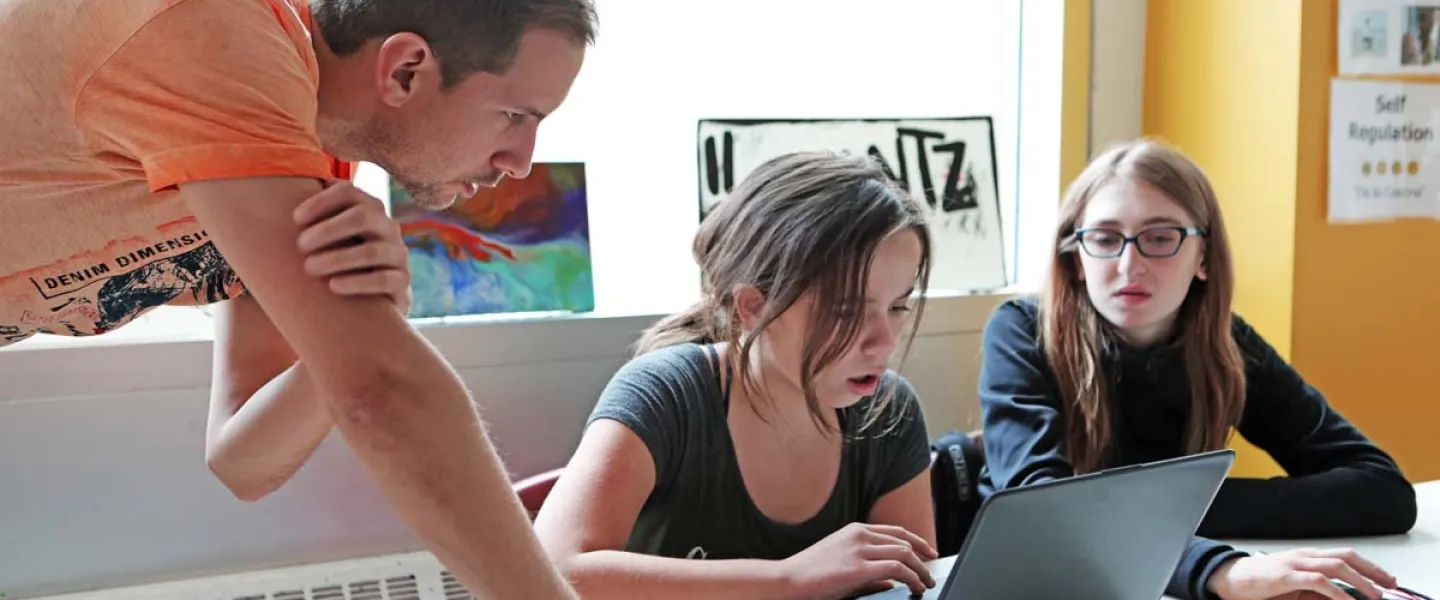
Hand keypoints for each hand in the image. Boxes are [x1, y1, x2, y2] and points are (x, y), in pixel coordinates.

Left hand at [294, 180, 411, 314]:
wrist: (373, 299)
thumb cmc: (342, 257)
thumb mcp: (333, 232)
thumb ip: (316, 211)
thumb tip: (276, 180)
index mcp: (370, 209)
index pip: (349, 192)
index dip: (321, 202)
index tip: (295, 219)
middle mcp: (388, 227)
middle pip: (363, 217)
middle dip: (328, 230)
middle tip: (299, 246)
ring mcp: (398, 255)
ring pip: (372, 251)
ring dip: (337, 258)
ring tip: (309, 268)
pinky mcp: (402, 283)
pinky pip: (384, 280)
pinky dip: (357, 282)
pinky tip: (333, 286)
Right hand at [776, 523, 938, 598]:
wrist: (789, 580)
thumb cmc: (810, 574)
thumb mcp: (842, 563)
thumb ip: (868, 568)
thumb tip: (891, 580)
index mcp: (855, 530)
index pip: (896, 532)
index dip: (916, 542)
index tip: (927, 553)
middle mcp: (860, 535)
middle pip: (904, 541)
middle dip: (923, 557)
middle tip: (931, 572)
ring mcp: (860, 550)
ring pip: (905, 554)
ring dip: (921, 570)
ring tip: (926, 583)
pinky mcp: (860, 568)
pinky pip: (897, 569)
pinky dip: (912, 578)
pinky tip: (915, 587)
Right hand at [1207, 548, 1397, 599]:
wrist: (1228, 578)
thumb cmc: (1259, 583)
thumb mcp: (1295, 588)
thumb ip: (1318, 591)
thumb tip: (1343, 599)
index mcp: (1307, 557)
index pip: (1345, 556)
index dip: (1369, 566)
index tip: (1387, 580)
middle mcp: (1304, 556)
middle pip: (1346, 557)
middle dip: (1372, 571)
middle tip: (1390, 585)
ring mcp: (1295, 564)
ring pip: (1336, 566)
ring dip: (1360, 581)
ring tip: (1375, 595)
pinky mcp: (1286, 576)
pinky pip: (1318, 582)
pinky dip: (1337, 592)